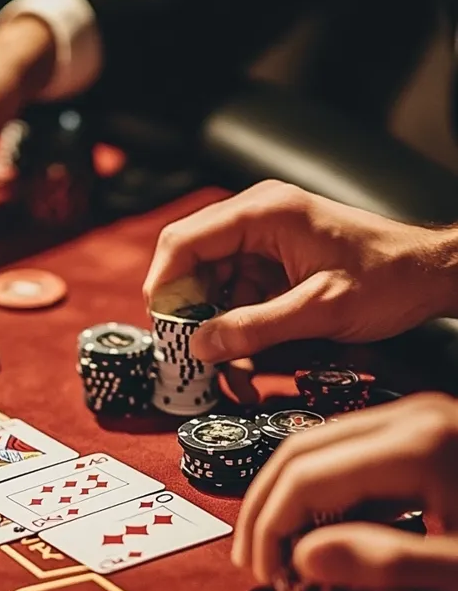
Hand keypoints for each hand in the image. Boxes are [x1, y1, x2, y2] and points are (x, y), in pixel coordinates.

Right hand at [143, 181, 457, 363]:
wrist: (429, 275)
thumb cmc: (388, 278)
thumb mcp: (319, 309)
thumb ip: (256, 327)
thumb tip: (201, 346)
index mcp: (264, 213)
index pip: (185, 241)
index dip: (164, 286)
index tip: (161, 328)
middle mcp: (257, 220)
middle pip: (193, 267)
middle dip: (191, 318)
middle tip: (193, 360)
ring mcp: (263, 243)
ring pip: (213, 290)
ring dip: (217, 334)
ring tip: (233, 377)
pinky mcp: (272, 266)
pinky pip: (238, 300)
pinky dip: (238, 333)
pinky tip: (248, 367)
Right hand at [231, 393, 457, 590]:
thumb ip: (390, 564)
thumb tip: (304, 559)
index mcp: (420, 446)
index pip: (307, 476)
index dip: (271, 526)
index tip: (266, 575)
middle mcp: (411, 416)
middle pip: (301, 450)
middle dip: (265, 507)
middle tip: (251, 560)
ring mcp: (416, 417)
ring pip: (320, 445)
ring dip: (287, 496)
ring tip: (275, 549)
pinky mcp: (422, 430)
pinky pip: (351, 452)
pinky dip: (324, 490)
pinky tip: (319, 530)